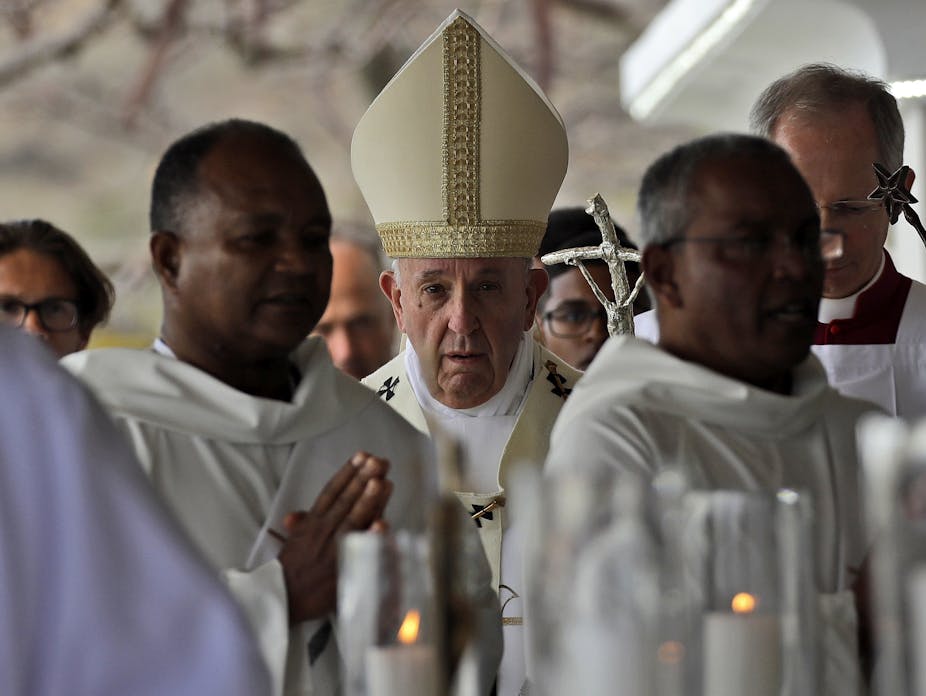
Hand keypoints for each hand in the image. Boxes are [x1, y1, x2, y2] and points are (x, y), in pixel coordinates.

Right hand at [277, 452, 393, 623]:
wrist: (284, 598)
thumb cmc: (292, 568)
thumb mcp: (293, 540)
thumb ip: (301, 524)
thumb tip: (293, 515)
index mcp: (313, 522)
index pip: (331, 491)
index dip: (346, 472)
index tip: (361, 455)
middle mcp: (324, 531)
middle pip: (346, 500)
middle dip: (362, 479)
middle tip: (378, 461)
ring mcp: (334, 548)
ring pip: (353, 520)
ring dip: (368, 500)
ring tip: (381, 481)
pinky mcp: (342, 567)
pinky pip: (359, 550)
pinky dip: (370, 537)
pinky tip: (383, 524)